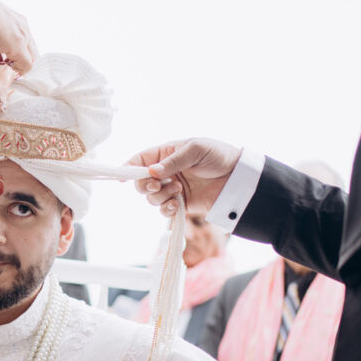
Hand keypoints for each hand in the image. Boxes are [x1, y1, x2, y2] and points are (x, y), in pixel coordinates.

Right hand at [0, 0, 37, 73]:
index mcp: (14, 21)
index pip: (24, 45)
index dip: (16, 59)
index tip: (5, 67)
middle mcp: (22, 26)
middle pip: (31, 53)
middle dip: (20, 66)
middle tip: (6, 74)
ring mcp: (22, 35)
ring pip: (30, 60)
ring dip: (18, 70)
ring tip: (4, 75)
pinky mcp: (18, 44)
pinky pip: (25, 66)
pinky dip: (15, 74)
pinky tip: (3, 74)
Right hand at [127, 138, 241, 216]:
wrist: (238, 179)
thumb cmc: (219, 156)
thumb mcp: (196, 150)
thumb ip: (173, 160)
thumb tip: (151, 172)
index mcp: (166, 154)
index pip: (140, 160)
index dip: (128, 167)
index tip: (122, 177)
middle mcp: (166, 172)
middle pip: (141, 182)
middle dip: (144, 186)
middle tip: (158, 185)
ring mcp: (172, 189)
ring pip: (151, 198)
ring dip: (160, 197)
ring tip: (178, 192)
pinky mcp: (181, 204)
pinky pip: (164, 210)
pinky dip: (167, 209)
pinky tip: (178, 204)